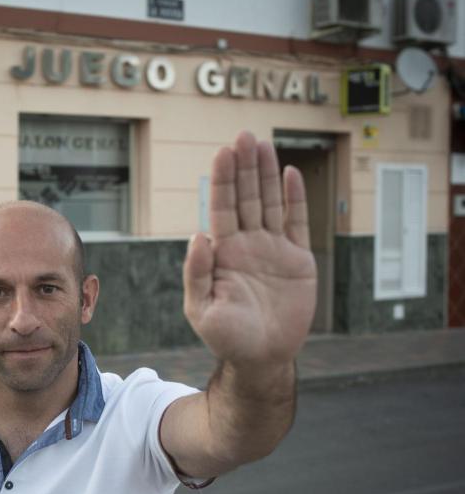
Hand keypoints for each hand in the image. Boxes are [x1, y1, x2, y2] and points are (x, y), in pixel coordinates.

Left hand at [183, 131, 316, 365]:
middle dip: (244, 168)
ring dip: (267, 175)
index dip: (223, 181)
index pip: (222, 208)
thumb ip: (196, 274)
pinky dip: (295, 199)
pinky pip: (297, 223)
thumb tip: (198, 237)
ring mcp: (273, 250)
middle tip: (244, 136)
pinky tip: (290, 173)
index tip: (223, 153)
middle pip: (246, 198)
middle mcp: (247, 245)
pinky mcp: (297, 260)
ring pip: (271, 203)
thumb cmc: (226, 337)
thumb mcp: (201, 309)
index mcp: (223, 253)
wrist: (261, 357)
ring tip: (263, 144)